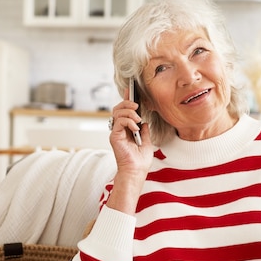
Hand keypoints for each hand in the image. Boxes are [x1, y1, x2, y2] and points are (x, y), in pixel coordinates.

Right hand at [106, 89, 154, 214]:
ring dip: (128, 111)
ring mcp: (116, 132)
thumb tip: (143, 121)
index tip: (130, 90)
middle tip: (136, 105)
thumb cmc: (140, 160)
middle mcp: (119, 129)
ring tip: (137, 117)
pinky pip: (119, 122)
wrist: (136, 170)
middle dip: (127, 102)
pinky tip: (135, 126)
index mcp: (127, 129)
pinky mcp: (114, 136)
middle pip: (118, 108)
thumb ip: (144, 130)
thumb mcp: (147, 141)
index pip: (125, 110)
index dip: (126, 99)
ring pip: (117, 112)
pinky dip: (128, 121)